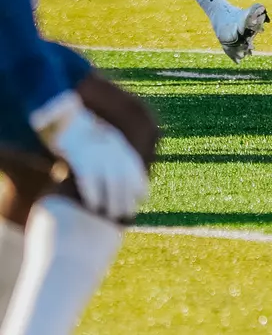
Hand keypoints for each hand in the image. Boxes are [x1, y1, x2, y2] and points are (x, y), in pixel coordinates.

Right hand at [36, 93, 147, 220]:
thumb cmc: (82, 133)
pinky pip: (89, 179)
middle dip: (127, 198)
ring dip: (112, 200)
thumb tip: (118, 174)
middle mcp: (112, 150)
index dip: (140, 183)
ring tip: (111, 215)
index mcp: (119, 145)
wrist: (65, 119)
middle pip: (124, 178)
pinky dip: (93, 193)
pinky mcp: (80, 158)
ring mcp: (97, 154)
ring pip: (110, 181)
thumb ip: (113, 154)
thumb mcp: (104, 140)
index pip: (135, 167)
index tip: (144, 198)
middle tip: (127, 214)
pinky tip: (94, 206)